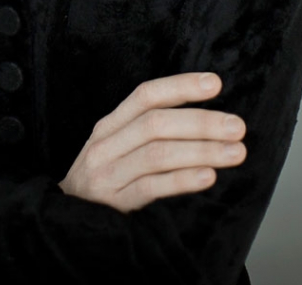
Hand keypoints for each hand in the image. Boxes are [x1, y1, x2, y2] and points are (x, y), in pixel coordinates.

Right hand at [58, 72, 245, 212]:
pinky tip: (208, 177)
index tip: (215, 83)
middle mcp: (106, 144)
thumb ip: (146, 129)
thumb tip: (202, 116)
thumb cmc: (104, 176)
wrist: (64, 218)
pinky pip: (151, 188)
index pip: (145, 95)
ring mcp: (108, 173)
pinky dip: (182, 180)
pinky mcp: (113, 203)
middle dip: (201, 122)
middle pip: (156, 123)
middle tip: (237, 126)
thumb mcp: (117, 145)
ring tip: (235, 152)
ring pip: (157, 154)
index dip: (180, 86)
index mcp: (110, 124)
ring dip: (201, 150)